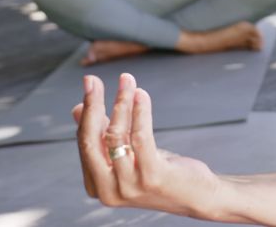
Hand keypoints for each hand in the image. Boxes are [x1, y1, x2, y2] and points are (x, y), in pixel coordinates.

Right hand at [74, 74, 223, 216]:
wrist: (197, 196)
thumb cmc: (160, 172)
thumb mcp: (127, 155)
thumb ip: (104, 135)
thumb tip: (78, 108)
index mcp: (96, 186)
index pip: (84, 143)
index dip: (87, 112)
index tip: (90, 85)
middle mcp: (108, 191)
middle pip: (91, 140)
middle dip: (92, 105)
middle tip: (92, 80)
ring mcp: (129, 186)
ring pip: (116, 136)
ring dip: (121, 103)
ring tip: (126, 80)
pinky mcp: (152, 177)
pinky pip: (141, 137)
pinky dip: (140, 112)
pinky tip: (141, 94)